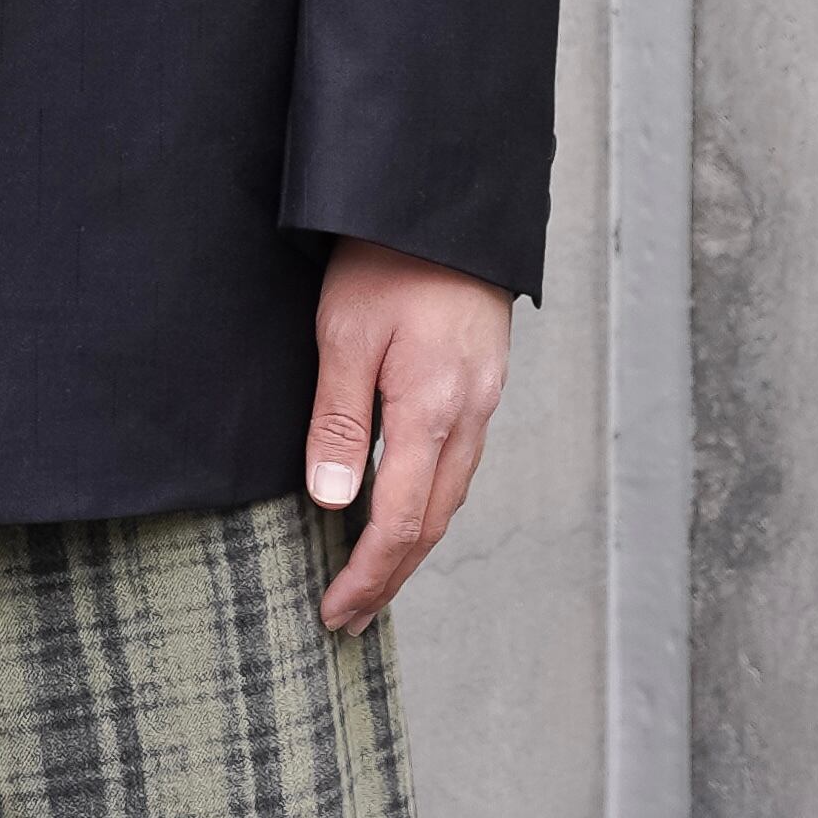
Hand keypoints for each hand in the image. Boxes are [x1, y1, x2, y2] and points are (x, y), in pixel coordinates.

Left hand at [304, 237, 510, 634]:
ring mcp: (482, 398)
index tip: (335, 612)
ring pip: (450, 494)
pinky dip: (430, 498)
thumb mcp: (345, 333)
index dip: (368, 575)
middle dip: (391, 576)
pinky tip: (406, 503)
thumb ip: (339, 421)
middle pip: (433, 522)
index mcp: (433, 411)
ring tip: (373, 576)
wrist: (442, 200)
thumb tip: (334, 503)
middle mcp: (469, 415)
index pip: (402, 522)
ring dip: (412, 542)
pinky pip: (458, 460)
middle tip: (350, 618)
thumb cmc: (386, 258)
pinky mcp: (482, 378)